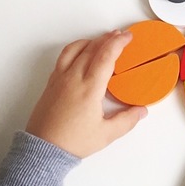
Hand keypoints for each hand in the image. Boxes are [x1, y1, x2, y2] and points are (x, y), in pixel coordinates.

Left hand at [26, 30, 147, 157]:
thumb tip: (142, 111)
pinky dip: (76, 49)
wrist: (43, 150)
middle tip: (120, 35)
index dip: (118, 43)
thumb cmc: (73, 142)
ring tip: (101, 40)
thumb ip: (127, 120)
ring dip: (91, 41)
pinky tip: (81, 53)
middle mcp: (73, 78)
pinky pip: (63, 58)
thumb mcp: (106, 134)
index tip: (128, 36)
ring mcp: (60, 79)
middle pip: (92, 49)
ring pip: (75, 50)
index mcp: (89, 88)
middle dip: (108, 38)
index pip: (106, 56)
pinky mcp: (51, 84)